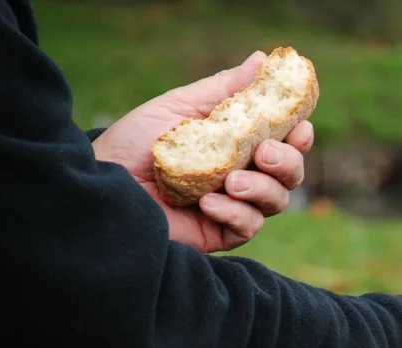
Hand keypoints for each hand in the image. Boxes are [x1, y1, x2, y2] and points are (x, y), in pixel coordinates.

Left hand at [91, 51, 314, 252]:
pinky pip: (248, 227)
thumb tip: (262, 59)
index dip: (299, 136)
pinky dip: (236, 214)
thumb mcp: (181, 107)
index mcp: (239, 145)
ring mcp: (233, 207)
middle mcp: (242, 175)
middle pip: (291, 174)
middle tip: (264, 153)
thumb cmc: (134, 142)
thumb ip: (225, 89)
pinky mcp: (219, 233)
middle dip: (288, 162)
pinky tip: (209, 203)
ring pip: (277, 201)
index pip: (284, 142)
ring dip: (262, 188)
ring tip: (231, 180)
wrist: (101, 180)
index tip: (300, 126)